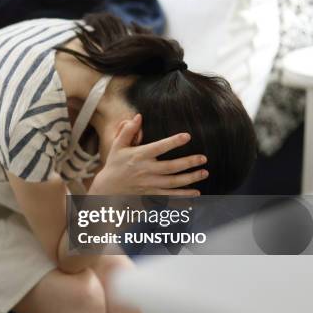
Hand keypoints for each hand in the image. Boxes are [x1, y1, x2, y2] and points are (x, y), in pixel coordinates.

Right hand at [89, 114, 207, 195]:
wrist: (107, 188)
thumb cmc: (115, 163)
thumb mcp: (117, 145)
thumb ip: (128, 131)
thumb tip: (138, 116)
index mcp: (139, 156)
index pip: (158, 148)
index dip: (173, 142)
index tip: (187, 136)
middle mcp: (145, 170)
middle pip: (170, 167)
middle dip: (188, 163)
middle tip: (203, 158)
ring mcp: (149, 184)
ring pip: (173, 183)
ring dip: (190, 179)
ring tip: (204, 173)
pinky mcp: (150, 194)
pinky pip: (169, 196)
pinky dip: (183, 196)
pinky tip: (196, 193)